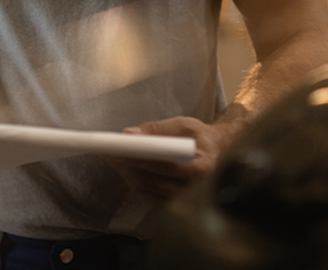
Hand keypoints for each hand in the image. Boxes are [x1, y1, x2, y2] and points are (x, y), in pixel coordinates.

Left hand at [108, 115, 229, 201]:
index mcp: (202, 168)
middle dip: (133, 168)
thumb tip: (129, 134)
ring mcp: (186, 199)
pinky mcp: (176, 203)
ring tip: (114, 160)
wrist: (215, 151)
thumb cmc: (199, 136)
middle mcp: (196, 189)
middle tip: (112, 155)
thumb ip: (156, 129)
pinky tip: (124, 171)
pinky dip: (136, 184)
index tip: (126, 152)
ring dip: (130, 177)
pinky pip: (151, 198)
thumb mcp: (182, 125)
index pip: (170, 168)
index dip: (146, 161)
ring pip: (152, 192)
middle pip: (158, 182)